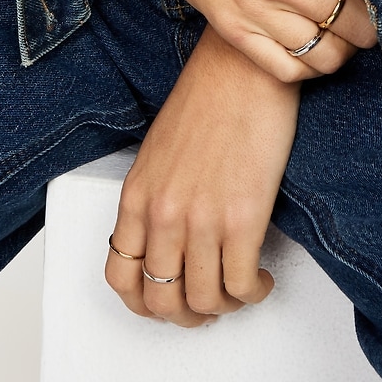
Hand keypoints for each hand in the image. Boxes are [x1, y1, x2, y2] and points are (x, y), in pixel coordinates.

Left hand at [105, 27, 298, 329]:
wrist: (242, 67)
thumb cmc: (207, 99)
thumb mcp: (159, 153)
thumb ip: (155, 198)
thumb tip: (168, 243)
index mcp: (136, 197)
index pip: (121, 278)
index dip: (144, 303)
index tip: (166, 301)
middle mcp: (162, 214)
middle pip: (162, 300)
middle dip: (187, 314)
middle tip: (208, 303)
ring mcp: (201, 220)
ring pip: (204, 301)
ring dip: (224, 305)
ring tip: (240, 287)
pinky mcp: (243, 219)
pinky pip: (242, 286)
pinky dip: (253, 292)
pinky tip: (260, 277)